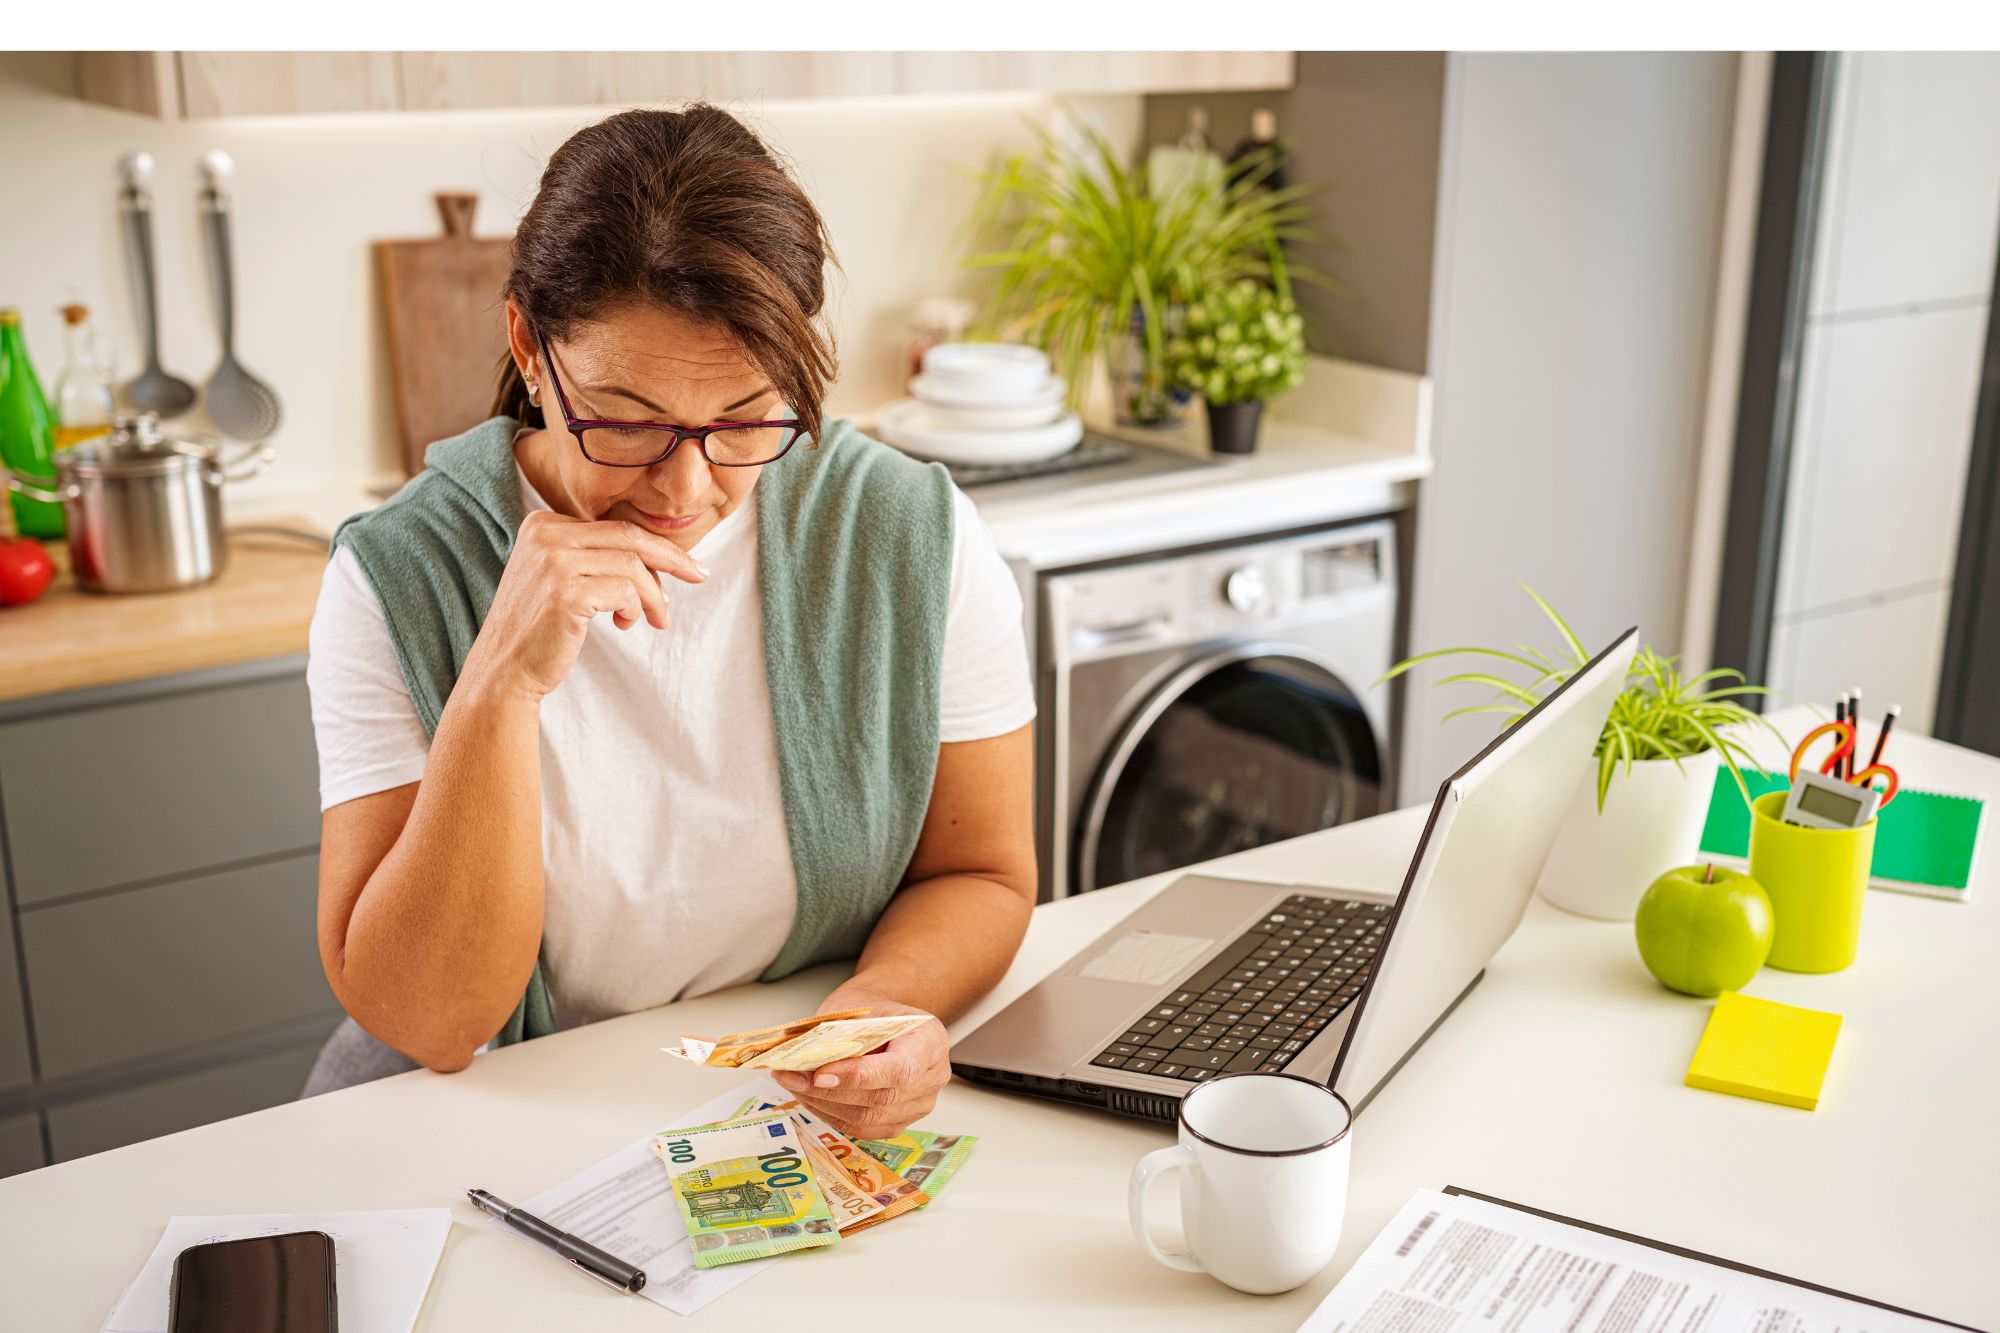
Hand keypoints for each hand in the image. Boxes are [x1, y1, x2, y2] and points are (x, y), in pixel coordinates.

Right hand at [462, 510, 708, 701]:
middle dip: (672, 557)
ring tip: (655, 618)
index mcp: (543, 523)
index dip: (652, 547)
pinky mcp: (565, 592)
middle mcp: (545, 534)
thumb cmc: (540, 628)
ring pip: (632, 566)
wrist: (504, 669)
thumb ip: (595, 557)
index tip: (681, 566)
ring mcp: (553, 561)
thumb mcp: (562, 578)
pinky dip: (635, 609)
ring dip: (654, 595)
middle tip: (700, 575)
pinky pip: (625, 591)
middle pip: (629, 536)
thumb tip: (659, 556)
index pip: (614, 526)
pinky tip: (623, 624)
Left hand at [771, 990, 949, 1140]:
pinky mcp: (898, 1121)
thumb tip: (805, 1056)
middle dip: (829, 1091)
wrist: (888, 1021)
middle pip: (880, 1099)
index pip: (899, 1069)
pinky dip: (831, 1114)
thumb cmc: (876, 1011)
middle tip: (791, 1076)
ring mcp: (918, 1105)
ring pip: (868, 1118)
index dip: (858, 1076)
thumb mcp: (861, 1006)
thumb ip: (841, 1032)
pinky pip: (862, 1127)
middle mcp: (932, 1078)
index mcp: (930, 1042)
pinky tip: (809, 1097)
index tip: (820, 1073)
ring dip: (824, 1104)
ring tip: (793, 1084)